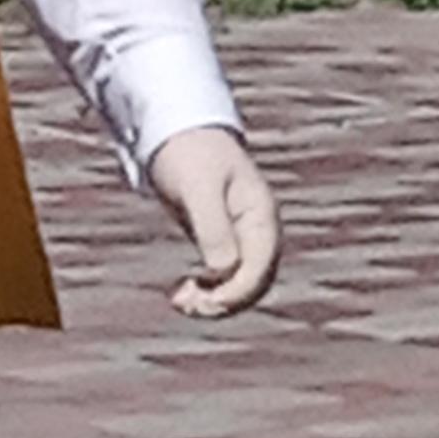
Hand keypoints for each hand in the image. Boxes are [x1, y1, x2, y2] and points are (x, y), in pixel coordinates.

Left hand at [147, 125, 280, 317]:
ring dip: (213, 301)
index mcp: (260, 215)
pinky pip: (223, 279)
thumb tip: (223, 271)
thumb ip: (212, 227)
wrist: (177, 133)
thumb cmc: (190, 154)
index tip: (204, 301)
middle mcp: (257, 231)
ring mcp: (241, 237)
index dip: (236, 292)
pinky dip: (205, 291)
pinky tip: (179, 293)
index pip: (261, 268)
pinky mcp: (222, 242)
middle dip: (224, 302)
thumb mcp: (198, 187)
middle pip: (255, 283)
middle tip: (187, 305)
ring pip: (239, 286)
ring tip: (179, 300)